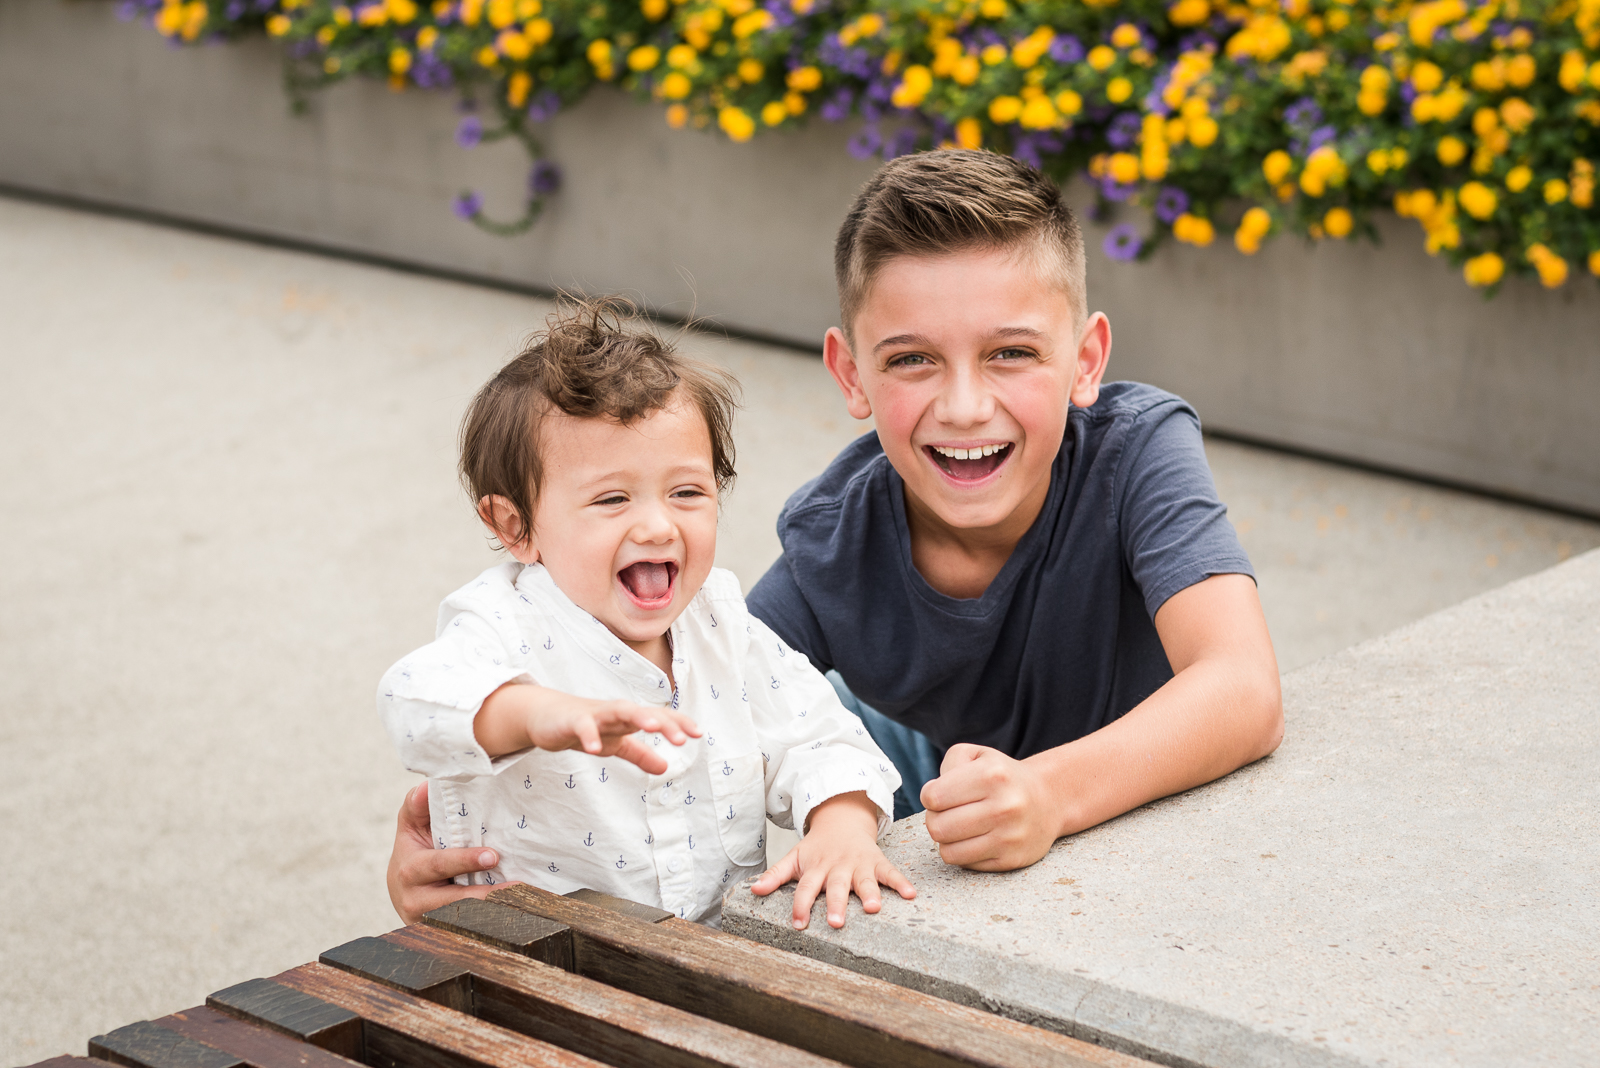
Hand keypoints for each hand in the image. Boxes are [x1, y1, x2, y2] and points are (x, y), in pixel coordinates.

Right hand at [387, 781, 520, 923]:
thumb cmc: (413, 851)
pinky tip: (516, 916)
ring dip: (495, 913)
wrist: (403, 892)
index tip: (492, 856)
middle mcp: (416, 900)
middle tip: (517, 885)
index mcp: (409, 869)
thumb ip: (416, 806)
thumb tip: (427, 785)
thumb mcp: (410, 827)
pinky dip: (492, 924)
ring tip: (524, 902)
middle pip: (455, 900)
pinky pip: (469, 930)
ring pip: (465, 920)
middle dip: (487, 894)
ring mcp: (430, 921)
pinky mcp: (444, 933)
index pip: (438, 864)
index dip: (464, 861)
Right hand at [476, 683, 701, 775]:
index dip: (678, 724)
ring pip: (619, 711)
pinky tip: (594, 749)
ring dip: (636, 717)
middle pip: (644, 713)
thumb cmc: (586, 726)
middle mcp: (616, 712)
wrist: (546, 717)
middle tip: (681, 738)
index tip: (697, 734)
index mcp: (629, 718)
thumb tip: (665, 768)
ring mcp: (594, 714)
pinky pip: (582, 727)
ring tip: (651, 728)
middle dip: (664, 723)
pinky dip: (589, 736)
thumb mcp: (616, 743)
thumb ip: (639, 754)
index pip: (658, 718)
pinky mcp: (571, 721)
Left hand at [750, 792, 914, 928]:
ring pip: (864, 881)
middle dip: (836, 904)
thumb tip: (753, 891)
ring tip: (873, 909)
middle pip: (836, 887)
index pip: (806, 888)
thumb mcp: (795, 857)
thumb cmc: (817, 848)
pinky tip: (910, 894)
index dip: (801, 905)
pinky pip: (890, 872)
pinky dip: (901, 883)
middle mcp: (838, 867)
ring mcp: (859, 864)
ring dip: (869, 894)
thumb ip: (776, 875)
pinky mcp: (877, 861)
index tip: (798, 924)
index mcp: (816, 868)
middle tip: (837, 923)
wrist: (842, 820)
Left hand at [921, 744, 1057, 870]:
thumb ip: (950, 764)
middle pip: (937, 827)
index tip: (940, 794)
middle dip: (934, 819)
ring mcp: (1010, 836)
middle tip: (947, 813)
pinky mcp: (1012, 859)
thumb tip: (932, 795)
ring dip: (946, 840)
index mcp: (992, 775)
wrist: (1048, 800)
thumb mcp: (977, 755)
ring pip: (948, 851)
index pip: (933, 797)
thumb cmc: (1001, 776)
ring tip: (958, 827)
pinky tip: (976, 839)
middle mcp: (1004, 806)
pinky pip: (966, 864)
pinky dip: (963, 853)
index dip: (929, 796)